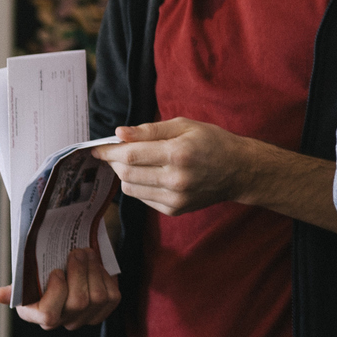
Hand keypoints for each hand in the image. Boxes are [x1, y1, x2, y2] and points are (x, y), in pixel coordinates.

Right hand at [0, 246, 118, 330]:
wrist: (68, 273)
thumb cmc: (43, 276)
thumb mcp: (27, 280)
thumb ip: (15, 288)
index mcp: (38, 315)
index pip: (49, 315)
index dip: (56, 292)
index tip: (56, 271)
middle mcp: (62, 321)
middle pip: (78, 302)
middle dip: (80, 273)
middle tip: (77, 251)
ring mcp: (84, 318)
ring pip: (98, 298)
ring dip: (94, 271)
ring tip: (88, 253)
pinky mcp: (103, 311)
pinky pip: (112, 297)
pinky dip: (106, 278)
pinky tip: (98, 265)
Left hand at [92, 119, 253, 214]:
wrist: (239, 171)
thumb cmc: (213, 142)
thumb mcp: (184, 126)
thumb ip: (150, 130)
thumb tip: (120, 134)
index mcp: (178, 154)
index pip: (130, 155)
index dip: (108, 151)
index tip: (97, 148)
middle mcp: (175, 179)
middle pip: (126, 173)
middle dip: (115, 161)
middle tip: (116, 152)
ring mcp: (175, 198)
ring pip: (130, 188)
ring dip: (125, 174)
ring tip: (135, 162)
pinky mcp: (175, 209)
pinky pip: (143, 198)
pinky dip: (139, 186)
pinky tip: (150, 175)